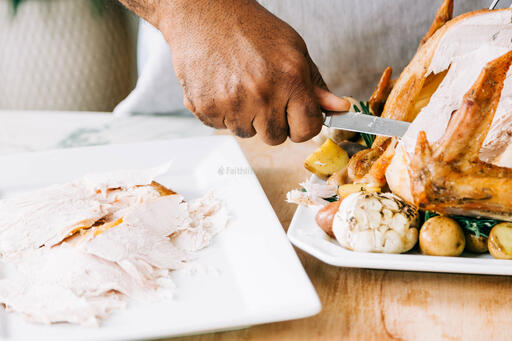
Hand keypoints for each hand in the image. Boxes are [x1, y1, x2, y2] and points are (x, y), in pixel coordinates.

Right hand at [121, 0, 349, 143]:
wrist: (205, 12)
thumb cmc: (250, 28)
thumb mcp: (293, 50)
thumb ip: (315, 84)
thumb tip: (338, 108)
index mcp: (290, 78)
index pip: (307, 129)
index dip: (303, 124)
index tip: (297, 117)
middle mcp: (262, 94)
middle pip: (276, 137)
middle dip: (273, 121)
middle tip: (263, 94)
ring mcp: (233, 104)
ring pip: (247, 134)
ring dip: (246, 117)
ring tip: (239, 86)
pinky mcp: (207, 108)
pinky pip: (222, 127)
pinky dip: (222, 113)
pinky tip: (222, 87)